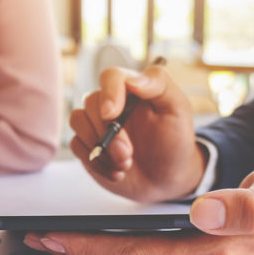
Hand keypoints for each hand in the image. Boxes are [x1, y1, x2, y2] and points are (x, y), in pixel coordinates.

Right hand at [70, 65, 206, 201]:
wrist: (166, 178)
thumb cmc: (174, 141)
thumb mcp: (178, 109)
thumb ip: (160, 85)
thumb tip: (133, 80)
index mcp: (132, 90)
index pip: (111, 76)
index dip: (108, 93)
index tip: (111, 115)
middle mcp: (111, 103)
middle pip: (91, 102)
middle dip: (108, 134)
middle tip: (128, 154)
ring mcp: (97, 124)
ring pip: (78, 121)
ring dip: (100, 148)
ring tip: (125, 164)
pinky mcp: (88, 144)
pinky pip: (76, 145)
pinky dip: (96, 162)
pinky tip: (116, 172)